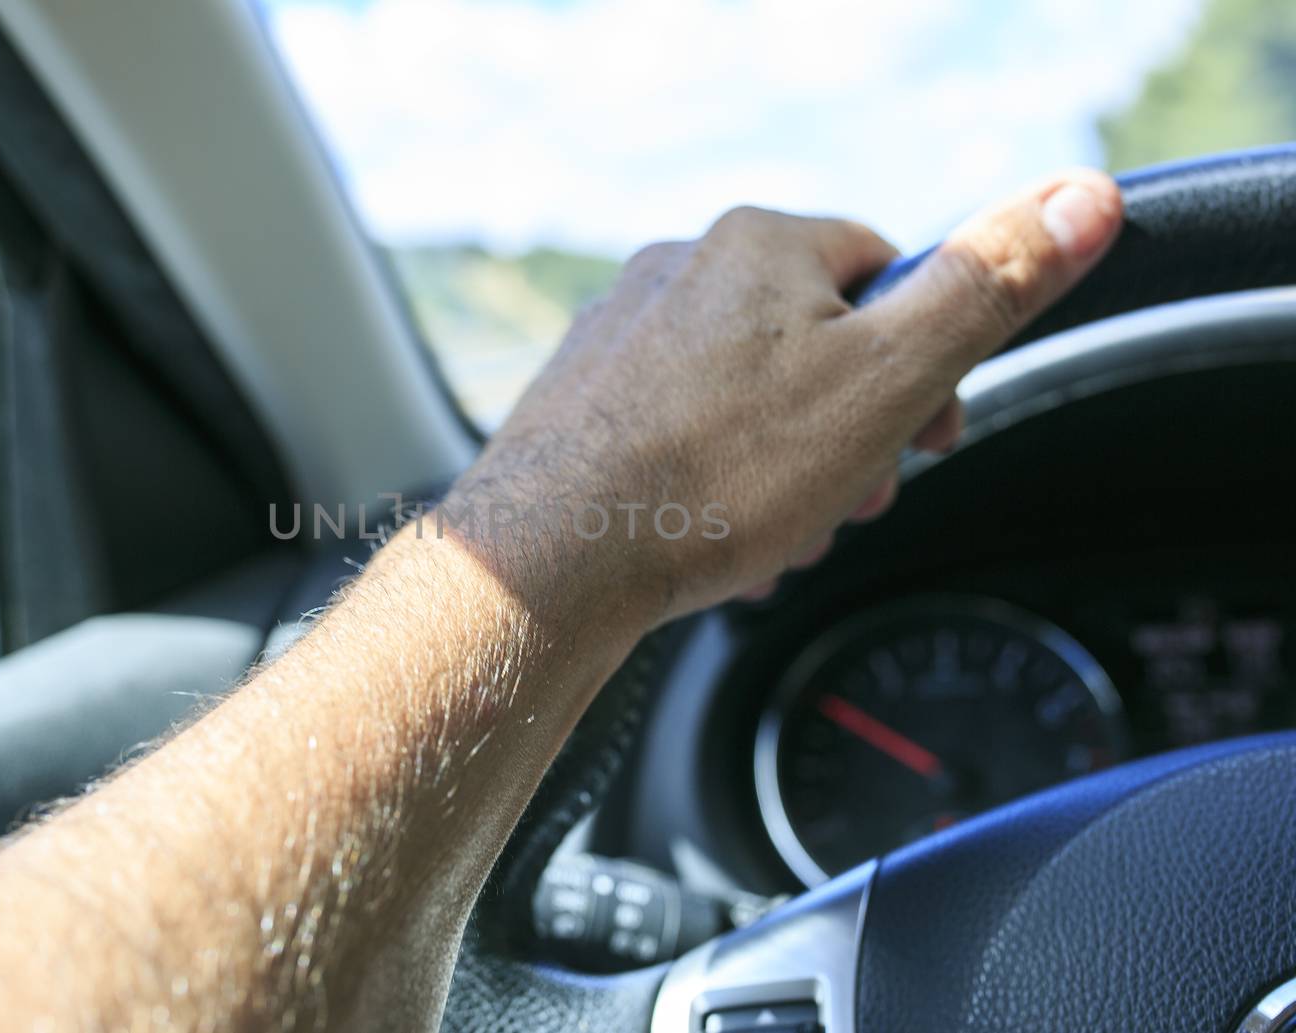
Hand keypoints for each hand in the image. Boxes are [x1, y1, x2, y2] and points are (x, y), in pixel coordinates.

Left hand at [451, 170, 1121, 624]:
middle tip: (851, 500)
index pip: (889, 273)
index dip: (927, 362)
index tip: (928, 434)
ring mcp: (621, 336)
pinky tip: (717, 540)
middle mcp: (679, 272)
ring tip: (779, 532)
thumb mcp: (888, 380)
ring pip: (749, 401)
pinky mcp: (584, 401)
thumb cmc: (716, 474)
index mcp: (760, 247)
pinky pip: (682, 436)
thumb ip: (988, 288)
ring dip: (788, 471)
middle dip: (853, 432)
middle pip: (817, 344)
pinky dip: (716, 487)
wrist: (551, 560)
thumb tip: (1081, 199)